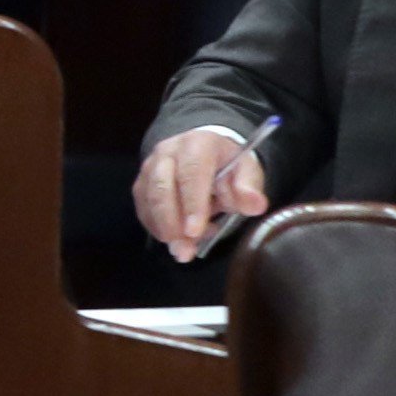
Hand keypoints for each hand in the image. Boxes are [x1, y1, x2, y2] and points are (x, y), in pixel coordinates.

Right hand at [132, 129, 266, 260]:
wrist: (205, 152)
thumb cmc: (227, 164)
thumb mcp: (247, 171)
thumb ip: (250, 188)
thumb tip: (254, 205)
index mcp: (198, 144)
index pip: (191, 172)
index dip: (192, 203)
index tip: (195, 231)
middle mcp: (168, 152)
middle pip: (161, 186)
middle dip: (171, 222)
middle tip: (184, 250)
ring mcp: (150, 166)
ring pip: (148, 199)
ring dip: (163, 229)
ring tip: (183, 250)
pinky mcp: (141, 183)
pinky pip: (143, 208)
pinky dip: (156, 228)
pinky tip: (176, 239)